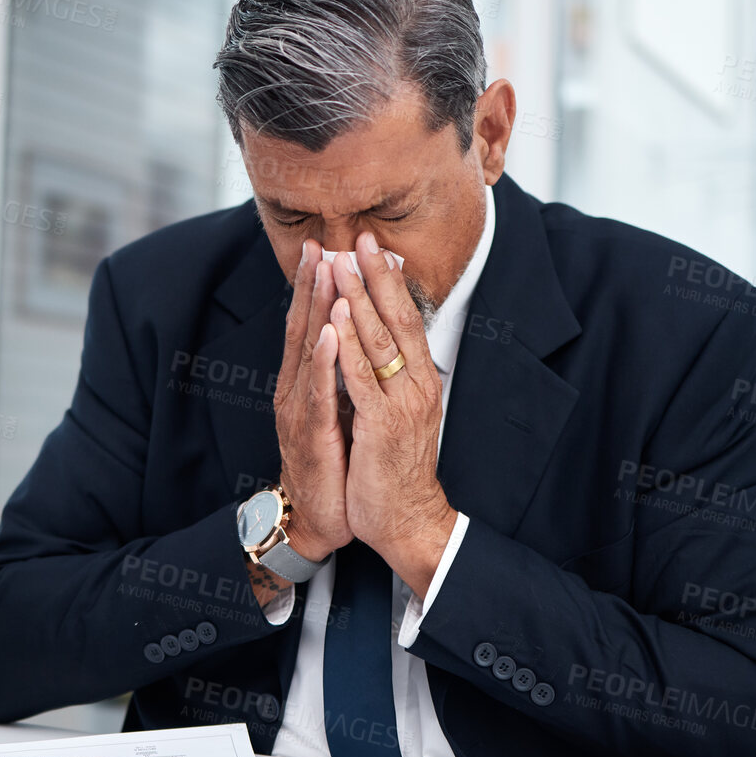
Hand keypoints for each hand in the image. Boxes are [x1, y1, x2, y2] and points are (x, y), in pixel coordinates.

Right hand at [272, 239, 351, 564]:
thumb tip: (350, 338)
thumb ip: (336, 375)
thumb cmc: (329, 464)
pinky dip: (324, 362)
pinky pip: (319, 393)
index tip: (324, 248)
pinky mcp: (311, 435)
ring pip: (308, 353)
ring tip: (325, 272)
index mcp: (304, 382)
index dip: (314, 287)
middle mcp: (295, 390)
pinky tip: (330, 335)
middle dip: (311, 285)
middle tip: (317, 243)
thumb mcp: (333, 411)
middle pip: (304, 328)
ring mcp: (300, 411)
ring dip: (316, 310)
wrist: (318, 518)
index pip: (309, 326)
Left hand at [328, 233, 457, 595]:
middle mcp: (416, 386)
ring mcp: (400, 405)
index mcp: (419, 380)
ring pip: (378, 342)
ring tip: (344, 264)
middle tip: (361, 237)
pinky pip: (360, 378)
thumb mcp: (396, 414)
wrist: (406, 519)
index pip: (406, 320)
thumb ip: (390, 379)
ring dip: (358, 300)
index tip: (374, 246)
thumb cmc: (395, 468)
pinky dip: (347, 346)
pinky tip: (336, 320)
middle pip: (397, 320)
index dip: (390, 282)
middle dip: (377, 277)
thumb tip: (380, 344)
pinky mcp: (381, 426)